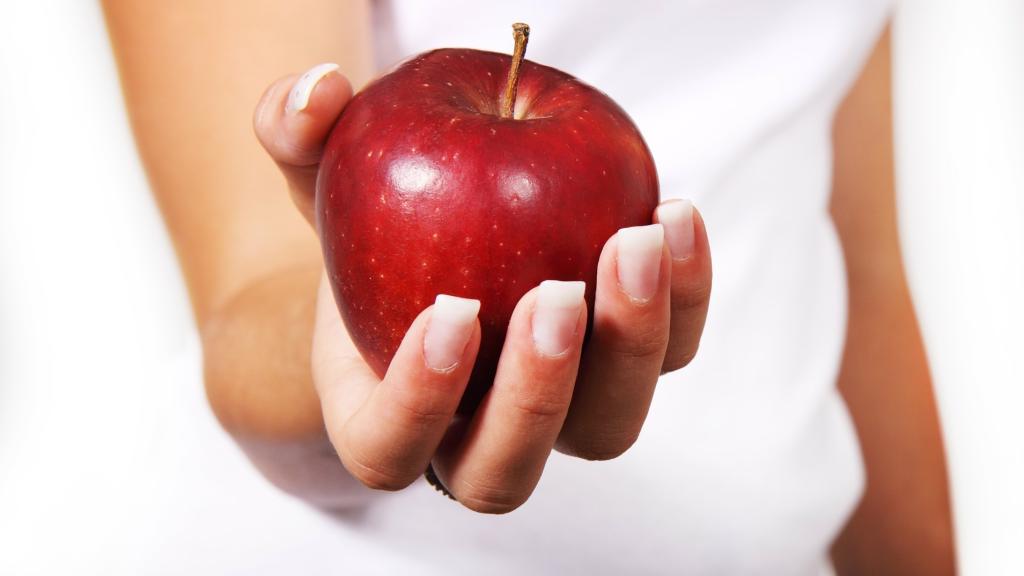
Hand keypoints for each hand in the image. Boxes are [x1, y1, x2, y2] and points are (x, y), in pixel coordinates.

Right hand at [254, 63, 711, 513]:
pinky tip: (675, 216)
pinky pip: (668, 356)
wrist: (436, 240)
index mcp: (383, 415)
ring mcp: (556, 412)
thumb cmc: (370, 227)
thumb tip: (311, 91)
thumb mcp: (325, 176)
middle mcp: (471, 436)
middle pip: (506, 471)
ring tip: (638, 239)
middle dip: (539, 391)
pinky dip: (684, 298)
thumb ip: (299, 138)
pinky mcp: (620, 363)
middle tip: (559, 293)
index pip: (390, 449)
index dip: (419, 401)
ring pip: (605, 428)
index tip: (451, 312)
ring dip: (632, 345)